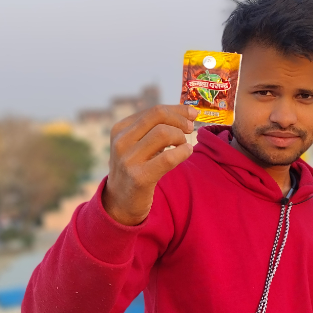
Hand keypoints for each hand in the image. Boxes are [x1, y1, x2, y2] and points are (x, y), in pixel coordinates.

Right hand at [103, 104, 197, 225]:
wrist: (120, 203)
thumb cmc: (135, 169)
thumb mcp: (136, 145)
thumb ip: (154, 129)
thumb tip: (187, 112)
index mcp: (120, 129)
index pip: (154, 111)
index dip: (177, 110)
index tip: (192, 114)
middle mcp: (121, 142)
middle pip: (158, 116)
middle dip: (180, 120)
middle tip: (190, 129)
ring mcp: (128, 160)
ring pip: (163, 133)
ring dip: (180, 137)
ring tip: (183, 145)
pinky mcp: (139, 177)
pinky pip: (168, 158)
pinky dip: (182, 152)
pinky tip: (186, 152)